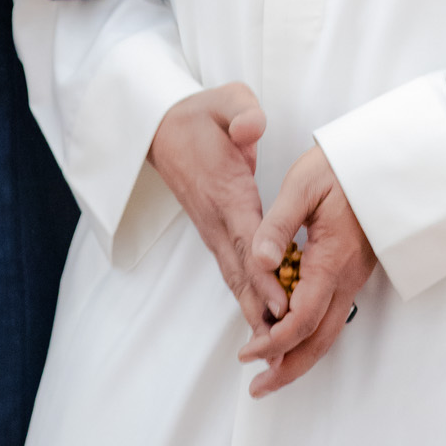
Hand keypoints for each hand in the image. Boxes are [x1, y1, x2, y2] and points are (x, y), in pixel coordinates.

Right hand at [148, 84, 284, 330]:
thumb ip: (243, 114)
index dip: (266, 272)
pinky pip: (232, 267)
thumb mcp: (226, 100)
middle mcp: (218, 217)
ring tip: (274, 345)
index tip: (282, 302)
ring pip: (234, 275)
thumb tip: (253, 129)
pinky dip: (247, 294)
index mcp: (226, 190)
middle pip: (241, 269)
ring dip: (253, 308)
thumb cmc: (202, 116)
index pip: (248, 237)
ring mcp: (213, 228)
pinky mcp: (215, 230)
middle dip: (262, 306)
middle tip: (283, 341)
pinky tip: (262, 318)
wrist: (162, 127)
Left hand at [240, 144, 377, 396]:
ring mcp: (353, 276)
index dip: (273, 342)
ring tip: (269, 373)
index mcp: (333, 259)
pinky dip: (309, 334)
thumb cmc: (342, 166)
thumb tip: (261, 261)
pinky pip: (332, 313)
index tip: (247, 352)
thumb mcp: (303, 185)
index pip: (302, 318)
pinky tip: (288, 333)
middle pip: (319, 339)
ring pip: (328, 330)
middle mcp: (347, 276)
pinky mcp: (352, 270)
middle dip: (288, 368)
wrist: (385, 158)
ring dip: (299, 355)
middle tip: (257, 388)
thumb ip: (278, 224)